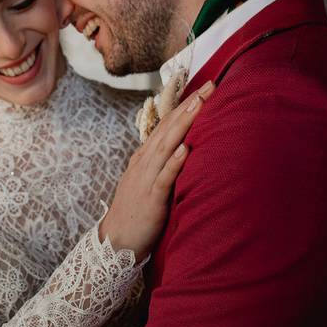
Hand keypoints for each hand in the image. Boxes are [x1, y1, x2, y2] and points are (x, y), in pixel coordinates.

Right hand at [99, 80, 215, 259]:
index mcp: (145, 158)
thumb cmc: (136, 214)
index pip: (166, 125)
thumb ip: (161, 165)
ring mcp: (146, 179)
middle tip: (210, 85)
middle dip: (190, 106)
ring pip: (167, 146)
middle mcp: (145, 163)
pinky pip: (163, 178)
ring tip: (201, 104)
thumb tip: (180, 149)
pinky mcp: (151, 199)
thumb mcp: (147, 182)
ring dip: (184, 124)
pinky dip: (174, 162)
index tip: (204, 89)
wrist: (115, 242)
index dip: (185, 106)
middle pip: (169, 128)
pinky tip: (185, 148)